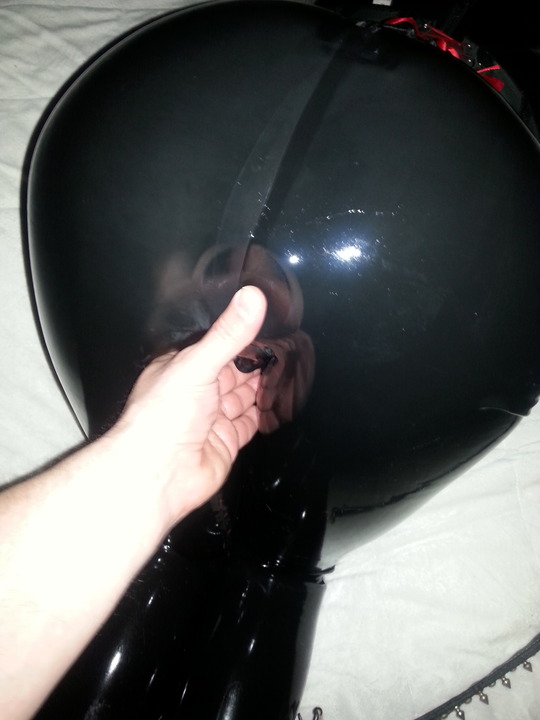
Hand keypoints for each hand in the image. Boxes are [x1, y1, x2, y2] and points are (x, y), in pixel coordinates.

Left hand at [108, 285, 266, 534]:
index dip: (239, 339)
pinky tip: (274, 403)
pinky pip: (248, 424)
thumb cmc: (161, 419)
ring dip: (260, 387)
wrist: (158, 474)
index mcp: (180, 369)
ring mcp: (210, 419)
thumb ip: (228, 334)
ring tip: (285, 371)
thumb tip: (251, 298)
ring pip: (242, 397)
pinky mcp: (225, 441)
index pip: (215, 348)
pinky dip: (262, 414)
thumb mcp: (198, 364)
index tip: (266, 328)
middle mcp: (194, 394)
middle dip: (255, 363)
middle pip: (232, 373)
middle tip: (283, 349)